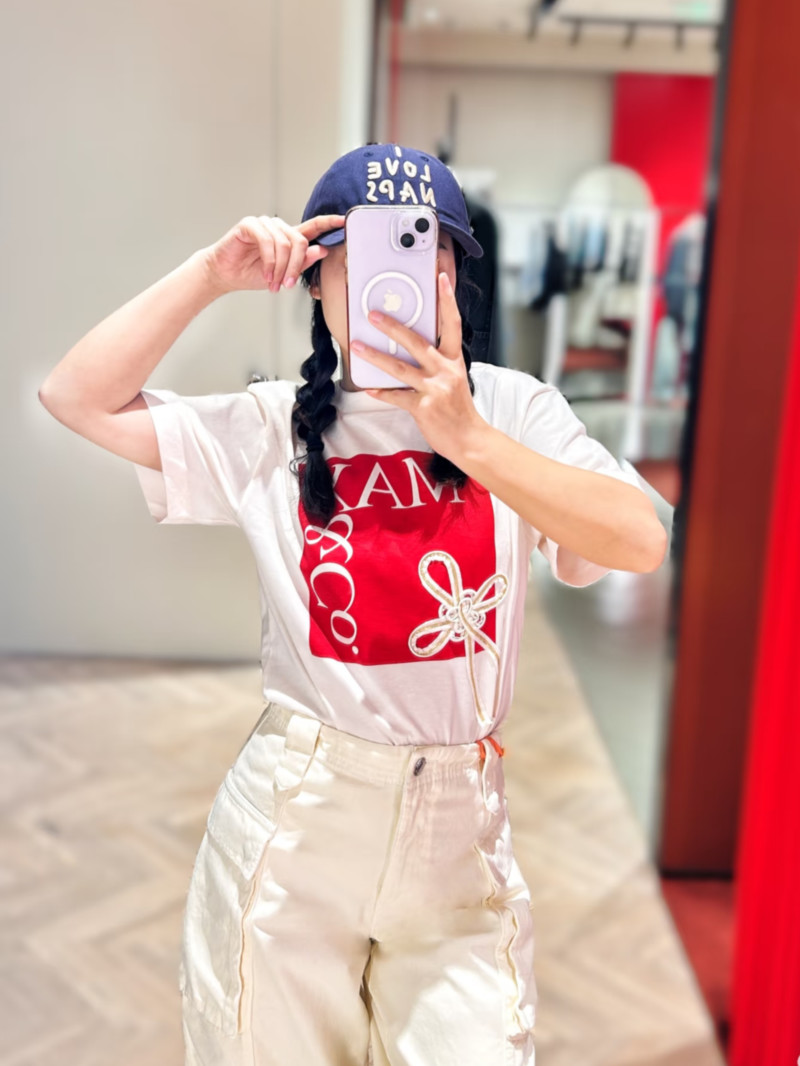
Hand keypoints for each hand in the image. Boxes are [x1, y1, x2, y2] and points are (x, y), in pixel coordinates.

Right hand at [201, 213, 344, 294]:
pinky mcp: (250, 225)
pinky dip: (269, 262)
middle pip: (300, 241)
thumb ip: (302, 263)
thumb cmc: (252, 273)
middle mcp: (278, 228)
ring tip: (273, 283)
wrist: (226, 275)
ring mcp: (264, 224)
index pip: (313, 227)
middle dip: (296, 267)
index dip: (329, 223)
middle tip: (287, 285)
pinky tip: (265, 274)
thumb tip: (321, 250)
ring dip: (280, 268)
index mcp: (289, 238)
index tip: (343, 221)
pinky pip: (268, 242)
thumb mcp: (283, 274)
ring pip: (285, 244)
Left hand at [351, 271, 485, 460]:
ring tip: (358, 346)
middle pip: (417, 342)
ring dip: (376, 356)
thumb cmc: (459, 410)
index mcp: (455, 361)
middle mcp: (445, 371)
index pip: (453, 324)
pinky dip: (382, 392)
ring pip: (400, 368)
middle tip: (373, 314)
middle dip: (393, 326)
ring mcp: (434, 389)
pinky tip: (368, 388)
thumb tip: (412, 349)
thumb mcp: (455, 380)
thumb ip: (438, 364)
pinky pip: (397, 396)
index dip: (447, 300)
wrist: (470, 439)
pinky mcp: (423, 407)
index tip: (440, 279)